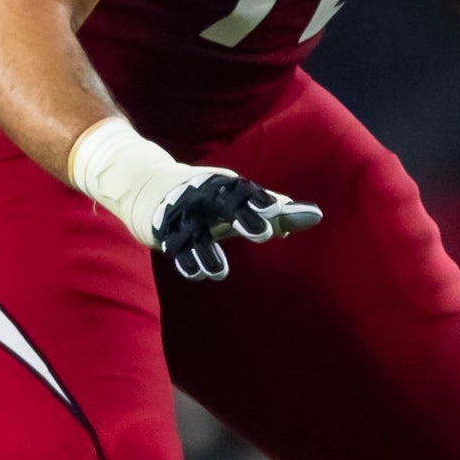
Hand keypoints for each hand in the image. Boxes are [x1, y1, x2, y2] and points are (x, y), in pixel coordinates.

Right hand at [148, 170, 324, 282]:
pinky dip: (186, 261)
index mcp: (224, 186)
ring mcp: (182, 214)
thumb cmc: (204, 196)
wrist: (145, 185)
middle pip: (224, 204)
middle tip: (265, 233)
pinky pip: (176, 248)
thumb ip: (272, 208)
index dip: (260, 201)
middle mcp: (203, 196)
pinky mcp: (164, 231)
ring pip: (196, 233)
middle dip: (243, 216)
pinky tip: (198, 274)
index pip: (245, 192)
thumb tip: (314, 215)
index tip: (278, 209)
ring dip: (207, 252)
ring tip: (219, 273)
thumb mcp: (236, 199)